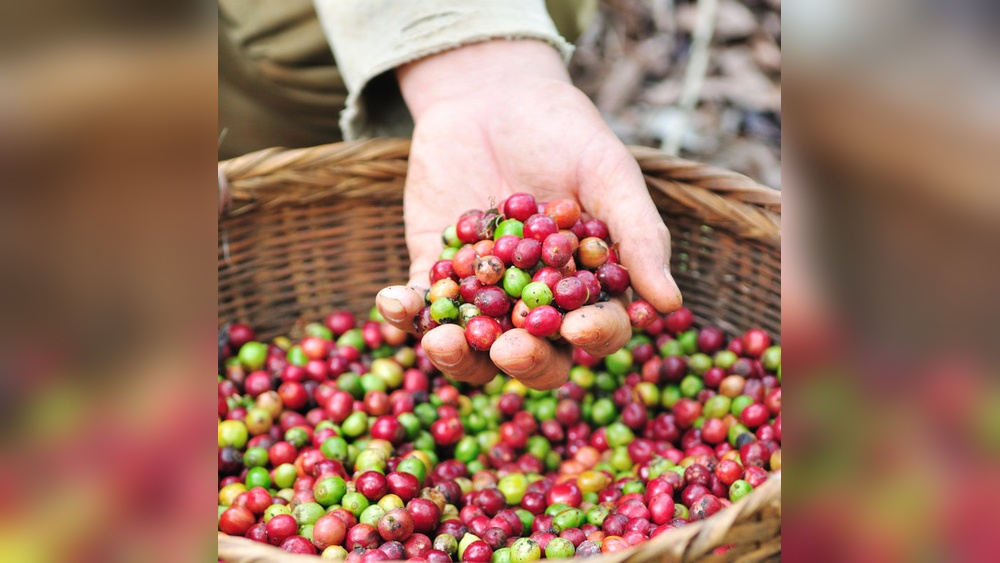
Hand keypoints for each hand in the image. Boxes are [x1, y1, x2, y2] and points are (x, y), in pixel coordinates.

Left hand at [376, 40, 681, 388]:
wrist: (491, 94)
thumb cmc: (563, 131)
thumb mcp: (608, 172)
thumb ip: (638, 234)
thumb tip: (671, 305)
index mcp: (587, 286)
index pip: (598, 327)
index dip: (593, 335)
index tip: (578, 327)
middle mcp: (537, 302)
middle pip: (536, 354)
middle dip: (524, 360)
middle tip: (508, 349)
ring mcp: (485, 292)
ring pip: (473, 346)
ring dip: (456, 354)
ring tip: (442, 341)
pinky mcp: (435, 272)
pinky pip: (421, 305)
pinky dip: (404, 312)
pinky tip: (393, 303)